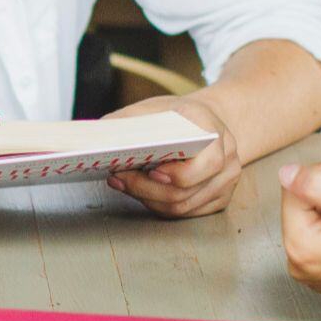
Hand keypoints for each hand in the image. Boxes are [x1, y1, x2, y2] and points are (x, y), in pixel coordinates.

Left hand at [106, 95, 242, 218]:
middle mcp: (228, 158)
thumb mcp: (154, 108)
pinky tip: (140, 192)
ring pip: (183, 206)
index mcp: (215, 131)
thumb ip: (128, 122)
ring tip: (123, 183)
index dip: (178, 174)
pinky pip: (185, 212)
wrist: (206, 122)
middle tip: (120, 178)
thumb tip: (92, 139)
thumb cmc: (178, 116)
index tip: (150, 171)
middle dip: (147, 189)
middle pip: (187, 190)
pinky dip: (159, 205)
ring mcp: (226, 182)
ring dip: (148, 199)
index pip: (208, 162)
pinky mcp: (218, 199)